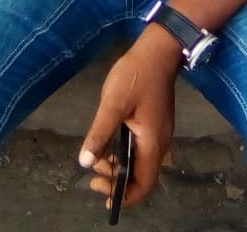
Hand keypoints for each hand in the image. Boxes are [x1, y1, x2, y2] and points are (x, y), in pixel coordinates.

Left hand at [79, 26, 182, 210]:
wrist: (158, 50)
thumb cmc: (136, 75)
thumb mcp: (113, 104)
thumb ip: (99, 134)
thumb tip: (85, 162)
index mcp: (152, 143)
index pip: (143, 185)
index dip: (123, 196)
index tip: (101, 190)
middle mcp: (160, 143)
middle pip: (142, 177)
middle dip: (117, 180)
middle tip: (94, 170)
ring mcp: (160, 132)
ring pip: (142, 162)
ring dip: (121, 165)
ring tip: (99, 155)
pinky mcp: (157, 122)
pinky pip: (143, 148)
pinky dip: (126, 153)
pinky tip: (111, 141)